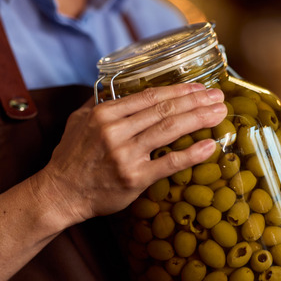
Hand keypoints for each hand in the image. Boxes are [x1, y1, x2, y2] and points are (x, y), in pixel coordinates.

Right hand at [38, 83, 226, 224]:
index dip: (178, 90)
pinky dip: (191, 154)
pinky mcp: (134, 177)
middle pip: (164, 109)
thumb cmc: (70, 158)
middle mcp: (116, 131)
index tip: (199, 88)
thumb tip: (112, 88)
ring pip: (169, 130)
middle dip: (196, 101)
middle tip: (219, 97)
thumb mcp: (78, 121)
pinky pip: (169, 163)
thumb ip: (97, 103)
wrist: (61, 193)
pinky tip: (210, 146)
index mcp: (105, 114)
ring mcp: (125, 154)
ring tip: (220, 114)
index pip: (149, 96)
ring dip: (199, 119)